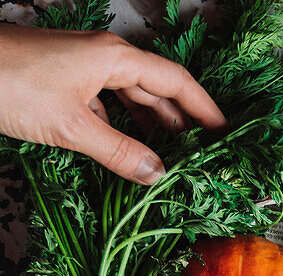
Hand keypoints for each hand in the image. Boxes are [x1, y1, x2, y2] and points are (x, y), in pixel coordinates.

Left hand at [0, 25, 225, 183]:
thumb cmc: (12, 83)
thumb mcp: (72, 126)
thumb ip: (119, 153)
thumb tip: (157, 175)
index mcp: (114, 58)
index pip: (174, 81)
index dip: (203, 107)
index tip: (225, 131)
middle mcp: (103, 60)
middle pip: (155, 91)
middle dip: (181, 121)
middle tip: (203, 153)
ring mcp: (81, 73)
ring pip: (129, 101)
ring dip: (151, 129)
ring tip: (172, 158)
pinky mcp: (63, 88)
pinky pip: (104, 110)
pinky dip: (120, 132)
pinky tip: (126, 154)